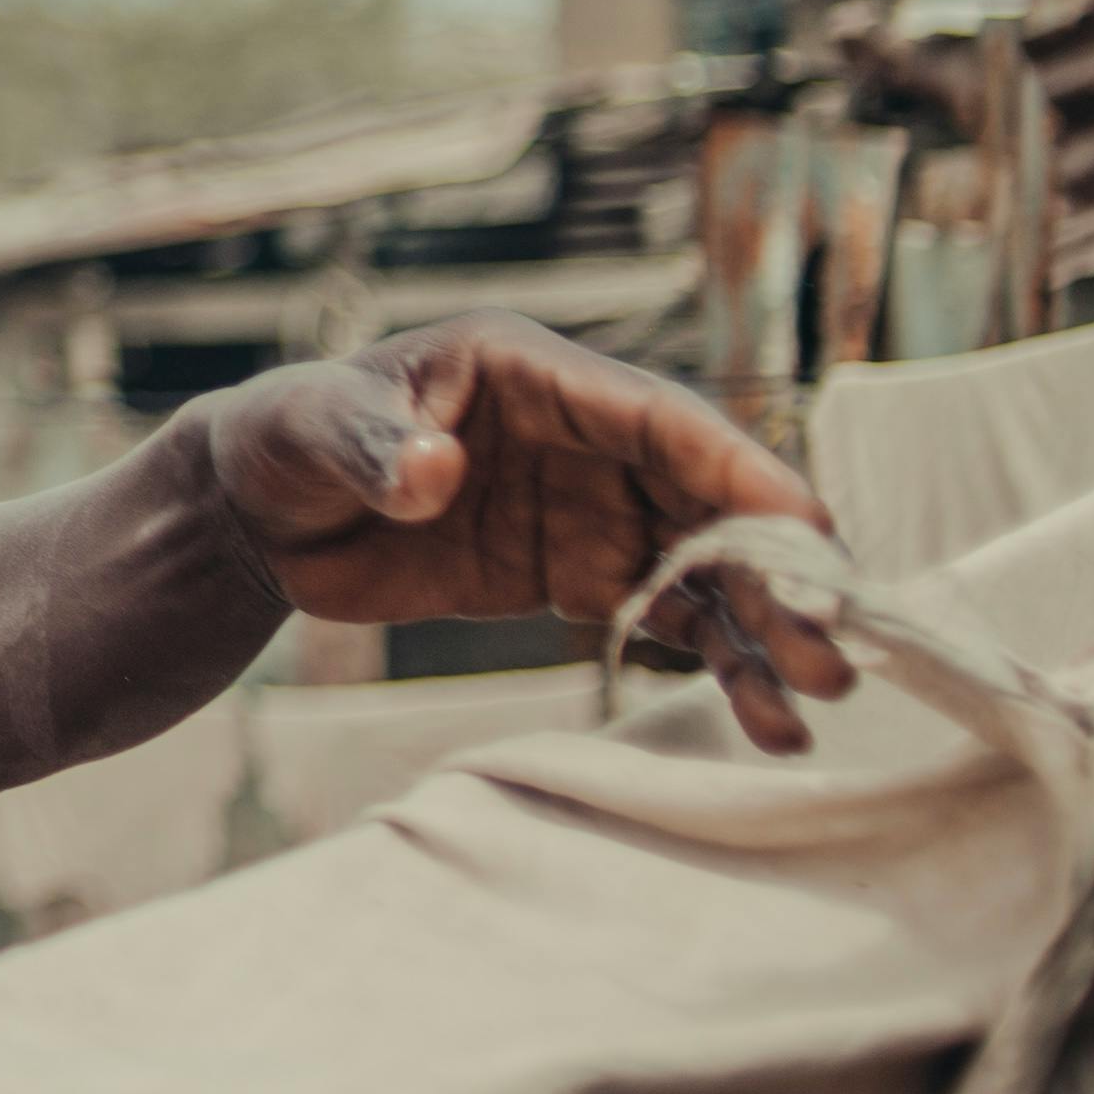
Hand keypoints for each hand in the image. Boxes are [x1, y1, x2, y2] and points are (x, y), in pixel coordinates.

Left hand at [198, 312, 857, 751]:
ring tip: (810, 704)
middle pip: (708, 501)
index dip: (737, 470)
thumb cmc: (291, 433)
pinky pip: (666, 616)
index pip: (660, 419)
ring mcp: (592, 507)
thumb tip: (433, 472)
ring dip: (760, 631)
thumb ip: (375, 448)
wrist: (261, 509)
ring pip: (704, 567)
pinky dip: (716, 663)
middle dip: (775, 571)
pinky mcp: (578, 573)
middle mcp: (586, 437)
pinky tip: (762, 720)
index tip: (806, 527)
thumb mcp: (318, 427)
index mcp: (536, 373)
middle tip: (832, 647)